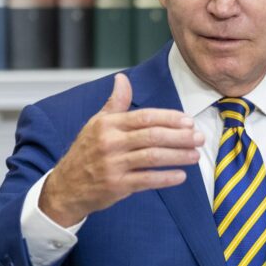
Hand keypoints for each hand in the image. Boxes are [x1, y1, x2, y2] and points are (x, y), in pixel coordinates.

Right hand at [39, 73, 203, 225]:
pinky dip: (166, 178)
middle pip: (152, 136)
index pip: (145, 117)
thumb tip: (122, 78)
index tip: (189, 121)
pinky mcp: (116, 185)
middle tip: (199, 137)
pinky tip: (181, 175)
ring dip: (178, 156)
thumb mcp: (97, 124)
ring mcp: (113, 165)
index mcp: (108, 124)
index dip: (170, 118)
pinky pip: (146, 180)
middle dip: (180, 137)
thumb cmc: (86, 152)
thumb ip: (115, 103)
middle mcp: (110, 142)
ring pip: (152, 157)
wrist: (66, 186)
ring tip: (195, 155)